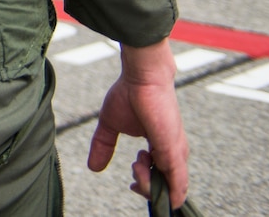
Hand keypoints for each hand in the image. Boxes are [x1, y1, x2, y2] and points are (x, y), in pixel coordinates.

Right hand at [87, 39, 188, 203]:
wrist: (142, 77)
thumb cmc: (130, 94)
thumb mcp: (111, 125)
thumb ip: (103, 146)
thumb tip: (92, 166)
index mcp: (162, 149)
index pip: (162, 179)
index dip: (146, 183)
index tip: (131, 173)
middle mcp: (173, 154)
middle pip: (169, 189)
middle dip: (146, 188)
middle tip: (133, 170)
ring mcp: (176, 153)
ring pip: (173, 190)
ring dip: (149, 186)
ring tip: (135, 163)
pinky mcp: (174, 150)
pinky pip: (176, 183)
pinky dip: (163, 190)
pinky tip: (143, 182)